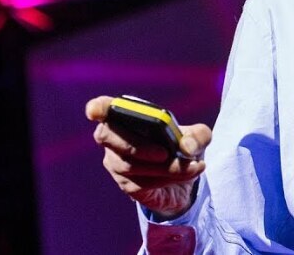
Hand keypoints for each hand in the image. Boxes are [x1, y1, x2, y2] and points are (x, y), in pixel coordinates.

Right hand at [86, 95, 212, 217]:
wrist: (186, 180)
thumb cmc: (184, 148)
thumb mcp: (199, 137)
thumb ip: (199, 135)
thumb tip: (187, 147)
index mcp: (130, 117)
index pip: (104, 109)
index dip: (97, 108)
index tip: (94, 110)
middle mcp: (116, 138)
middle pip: (109, 137)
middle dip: (137, 146)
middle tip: (165, 153)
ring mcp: (116, 162)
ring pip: (130, 164)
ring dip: (165, 167)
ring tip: (192, 165)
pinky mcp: (125, 184)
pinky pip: (140, 182)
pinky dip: (167, 178)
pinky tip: (187, 174)